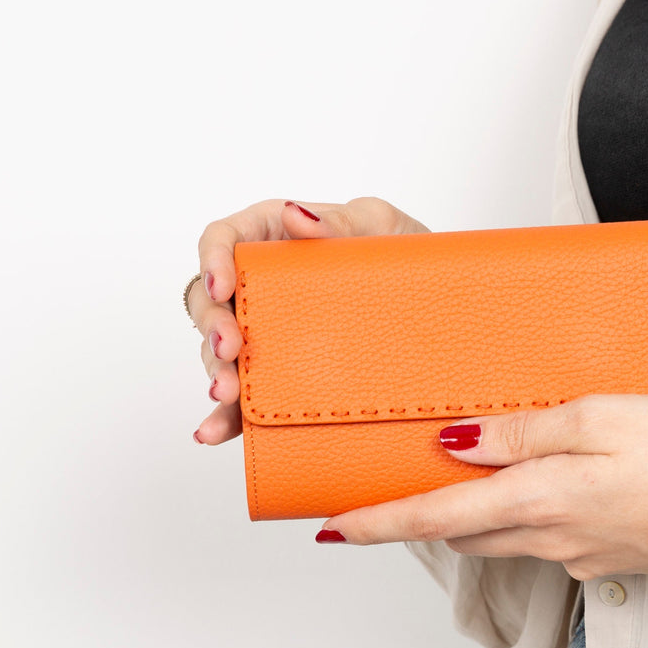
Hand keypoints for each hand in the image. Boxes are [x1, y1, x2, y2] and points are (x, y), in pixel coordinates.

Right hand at [187, 197, 429, 444]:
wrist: (437, 305)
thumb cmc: (399, 252)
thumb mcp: (379, 225)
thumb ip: (337, 220)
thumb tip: (293, 214)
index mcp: (274, 238)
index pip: (224, 239)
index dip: (212, 260)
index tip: (223, 286)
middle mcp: (259, 286)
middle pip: (209, 302)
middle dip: (212, 326)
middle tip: (230, 347)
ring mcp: (265, 333)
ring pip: (219, 352)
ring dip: (216, 373)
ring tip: (226, 395)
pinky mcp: (277, 375)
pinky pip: (245, 399)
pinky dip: (225, 417)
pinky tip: (214, 432)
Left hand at [316, 385, 647, 580]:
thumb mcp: (600, 419)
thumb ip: (523, 432)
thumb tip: (456, 445)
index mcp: (538, 501)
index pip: (435, 517)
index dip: (377, 523)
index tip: (330, 528)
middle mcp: (549, 539)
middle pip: (462, 530)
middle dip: (424, 513)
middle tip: (399, 481)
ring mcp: (579, 555)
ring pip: (503, 535)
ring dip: (477, 512)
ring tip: (478, 469)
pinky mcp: (607, 558)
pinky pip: (547, 536)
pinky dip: (531, 512)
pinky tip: (559, 477)